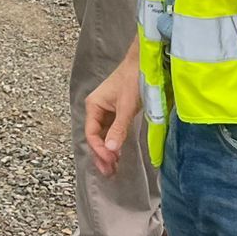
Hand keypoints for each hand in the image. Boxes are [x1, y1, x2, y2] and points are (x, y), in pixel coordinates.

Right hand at [83, 49, 142, 177]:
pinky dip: (114, 143)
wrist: (144, 63)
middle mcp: (97, 108)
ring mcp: (107, 110)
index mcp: (93, 105)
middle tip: (109, 172)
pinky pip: (112, 131)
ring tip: (113, 168)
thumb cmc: (133, 80)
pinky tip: (119, 153)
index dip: (99, 149)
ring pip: (103, 135)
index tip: (110, 161)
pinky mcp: (117, 111)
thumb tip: (111, 150)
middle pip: (95, 137)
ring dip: (107, 151)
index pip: (91, 133)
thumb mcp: (126, 106)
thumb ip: (118, 128)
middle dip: (101, 155)